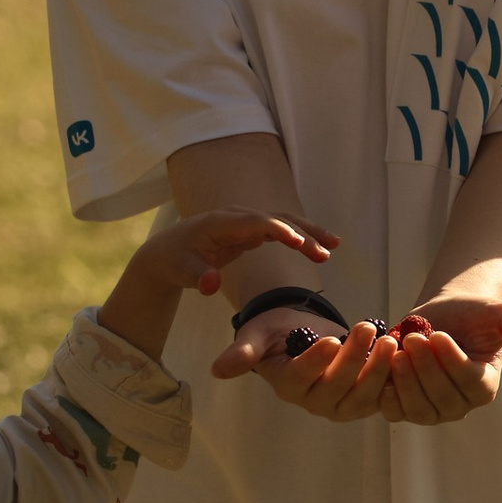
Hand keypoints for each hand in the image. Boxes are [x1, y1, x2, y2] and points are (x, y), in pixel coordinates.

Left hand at [99, 208, 335, 362]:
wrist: (167, 253)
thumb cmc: (173, 262)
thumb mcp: (181, 272)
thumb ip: (198, 277)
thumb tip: (210, 285)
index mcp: (220, 223)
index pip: (256, 221)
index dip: (279, 230)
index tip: (299, 244)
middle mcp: (237, 216)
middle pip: (276, 218)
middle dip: (303, 233)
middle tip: (326, 253)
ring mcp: (246, 222)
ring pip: (283, 221)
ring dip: (308, 232)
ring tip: (334, 246)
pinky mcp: (251, 230)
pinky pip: (281, 230)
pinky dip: (300, 237)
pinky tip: (320, 248)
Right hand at [211, 309, 404, 418]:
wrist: (302, 330)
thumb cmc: (276, 330)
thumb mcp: (256, 335)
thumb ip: (243, 352)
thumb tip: (216, 370)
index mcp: (286, 385)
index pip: (301, 377)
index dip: (315, 362)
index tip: (329, 339)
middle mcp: (313, 401)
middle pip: (336, 387)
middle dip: (353, 359)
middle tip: (366, 328)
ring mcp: (341, 405)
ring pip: (362, 395)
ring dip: (378, 369)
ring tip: (389, 340)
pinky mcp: (364, 400)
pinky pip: (382, 395)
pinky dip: (394, 377)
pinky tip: (404, 354)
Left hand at [377, 296, 501, 421]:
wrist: (444, 316)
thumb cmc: (473, 314)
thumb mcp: (498, 313)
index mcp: (485, 386)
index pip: (470, 382)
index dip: (452, 362)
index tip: (437, 335)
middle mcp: (460, 405)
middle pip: (442, 399)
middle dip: (425, 368)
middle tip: (413, 338)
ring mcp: (433, 411)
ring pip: (418, 410)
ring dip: (405, 383)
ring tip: (396, 351)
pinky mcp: (407, 408)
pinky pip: (396, 412)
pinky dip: (388, 394)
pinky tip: (382, 368)